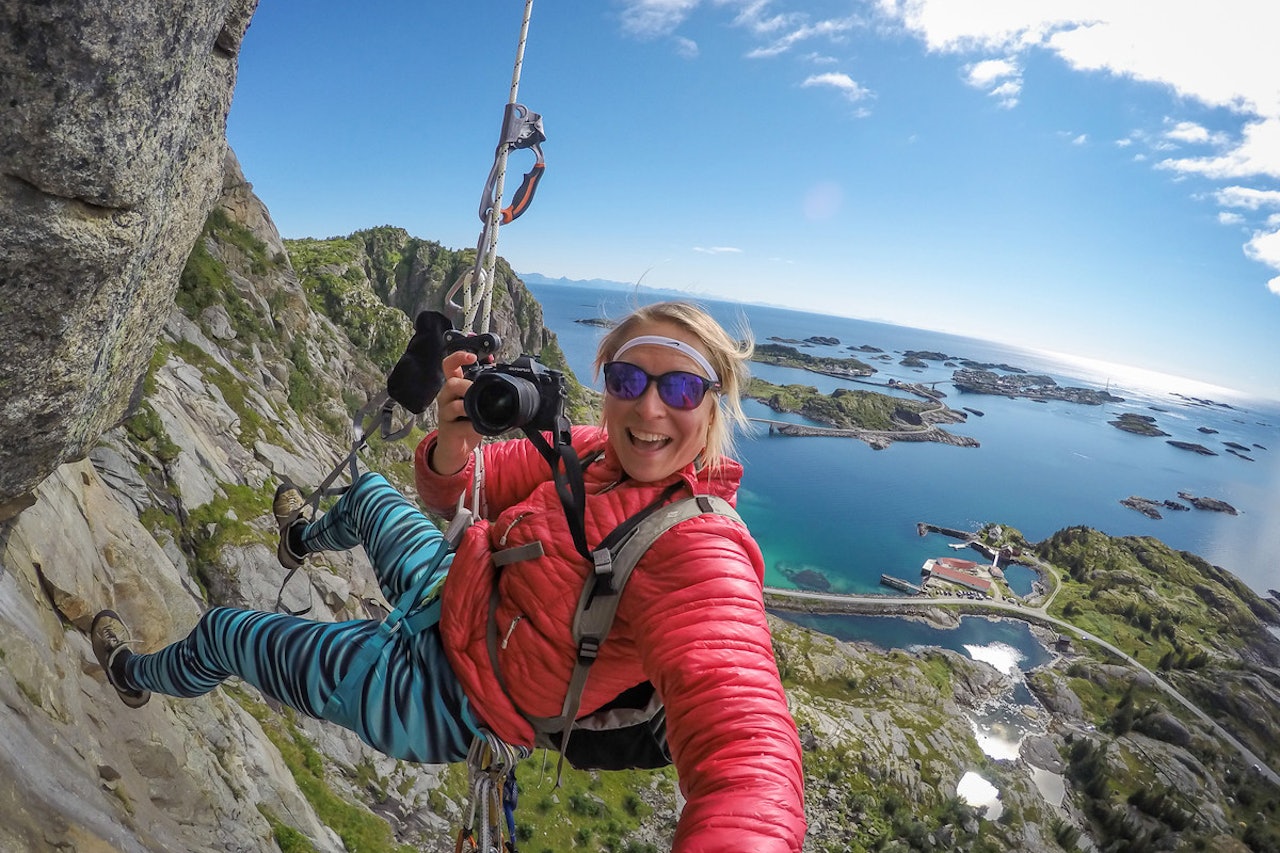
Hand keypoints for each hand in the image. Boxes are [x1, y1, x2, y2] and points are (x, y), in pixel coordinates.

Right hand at [430, 349, 481, 474]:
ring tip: (477, 409)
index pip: (449, 365)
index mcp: (454, 386)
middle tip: (478, 390)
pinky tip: (478, 426)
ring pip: (452, 402)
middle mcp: (446, 397)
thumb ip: (483, 387)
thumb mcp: (476, 402)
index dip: (458, 357)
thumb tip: (498, 369)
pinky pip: (460, 424)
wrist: (456, 448)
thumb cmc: (467, 422)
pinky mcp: (448, 429)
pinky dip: (472, 425)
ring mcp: (445, 413)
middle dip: (467, 385)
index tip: (472, 356)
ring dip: (468, 405)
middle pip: (451, 382)